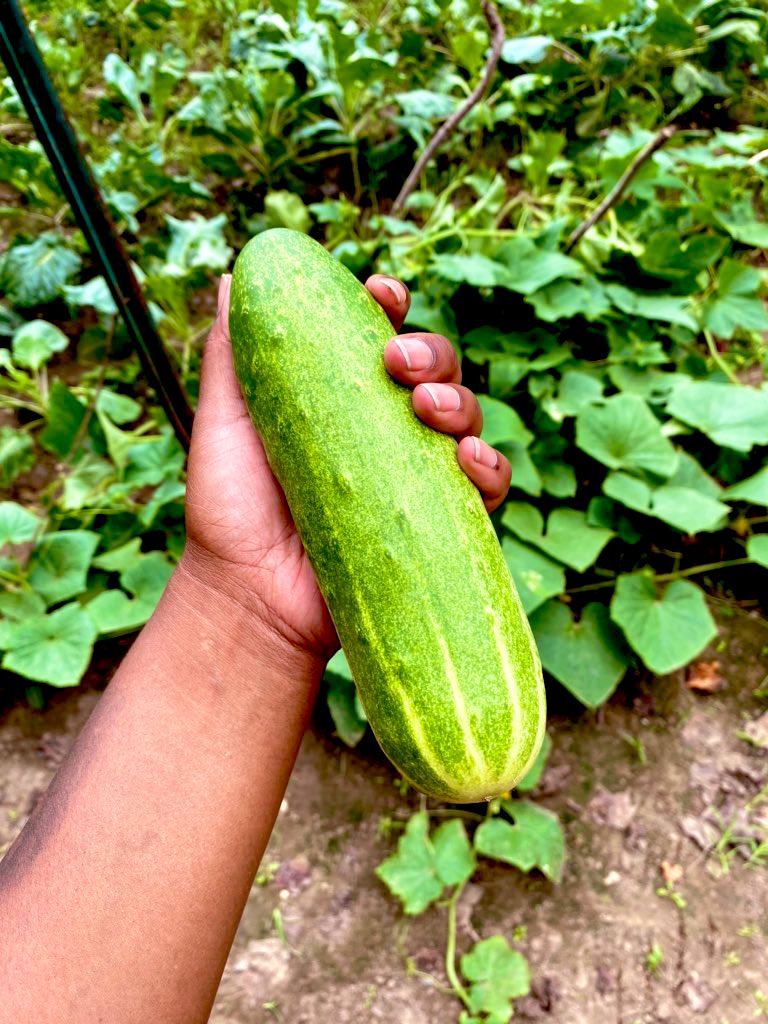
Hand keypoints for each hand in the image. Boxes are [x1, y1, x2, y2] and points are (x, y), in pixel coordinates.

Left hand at [181, 273, 511, 662]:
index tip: (381, 293)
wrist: (249, 597)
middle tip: (399, 363)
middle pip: (436, 370)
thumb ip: (232, 355)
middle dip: (431, 352)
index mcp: (343, 396)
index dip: (391, 307)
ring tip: (425, 410)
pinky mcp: (440, 524)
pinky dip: (489, 467)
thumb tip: (230, 274)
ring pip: (467, 418)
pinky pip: (486, 488)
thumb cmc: (230, 512)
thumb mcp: (225, 423)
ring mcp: (417, 476)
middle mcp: (387, 430)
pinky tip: (466, 460)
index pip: (382, 336)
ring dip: (460, 401)